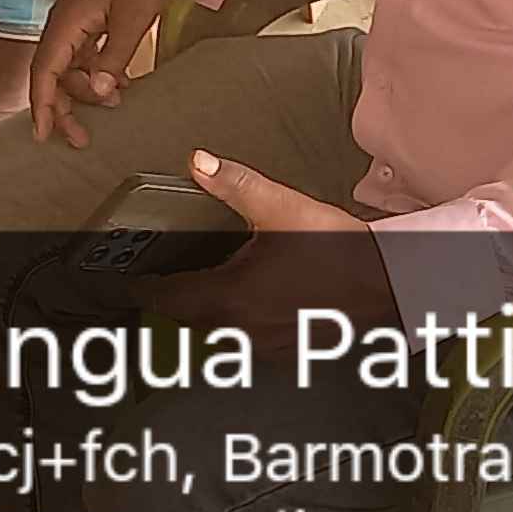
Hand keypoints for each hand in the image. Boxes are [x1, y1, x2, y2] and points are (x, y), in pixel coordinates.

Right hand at [28, 0, 188, 147]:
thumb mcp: (132, 20)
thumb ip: (114, 60)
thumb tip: (100, 93)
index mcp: (66, 21)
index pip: (43, 71)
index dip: (40, 105)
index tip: (41, 133)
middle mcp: (64, 23)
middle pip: (53, 76)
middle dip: (65, 108)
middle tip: (82, 138)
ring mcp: (77, 22)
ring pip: (70, 69)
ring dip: (88, 91)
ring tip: (116, 104)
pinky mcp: (92, 22)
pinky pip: (86, 57)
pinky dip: (99, 74)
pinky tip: (121, 86)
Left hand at [138, 152, 401, 332]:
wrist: (390, 284)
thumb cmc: (340, 250)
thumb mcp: (283, 208)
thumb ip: (235, 185)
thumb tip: (198, 162)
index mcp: (230, 296)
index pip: (166, 297)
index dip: (140, 286)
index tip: (122, 280)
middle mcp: (241, 328)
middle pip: (188, 316)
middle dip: (172, 296)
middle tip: (160, 276)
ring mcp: (265, 344)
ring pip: (218, 330)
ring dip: (206, 311)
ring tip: (204, 286)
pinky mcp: (287, 349)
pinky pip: (247, 339)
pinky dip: (239, 321)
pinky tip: (252, 302)